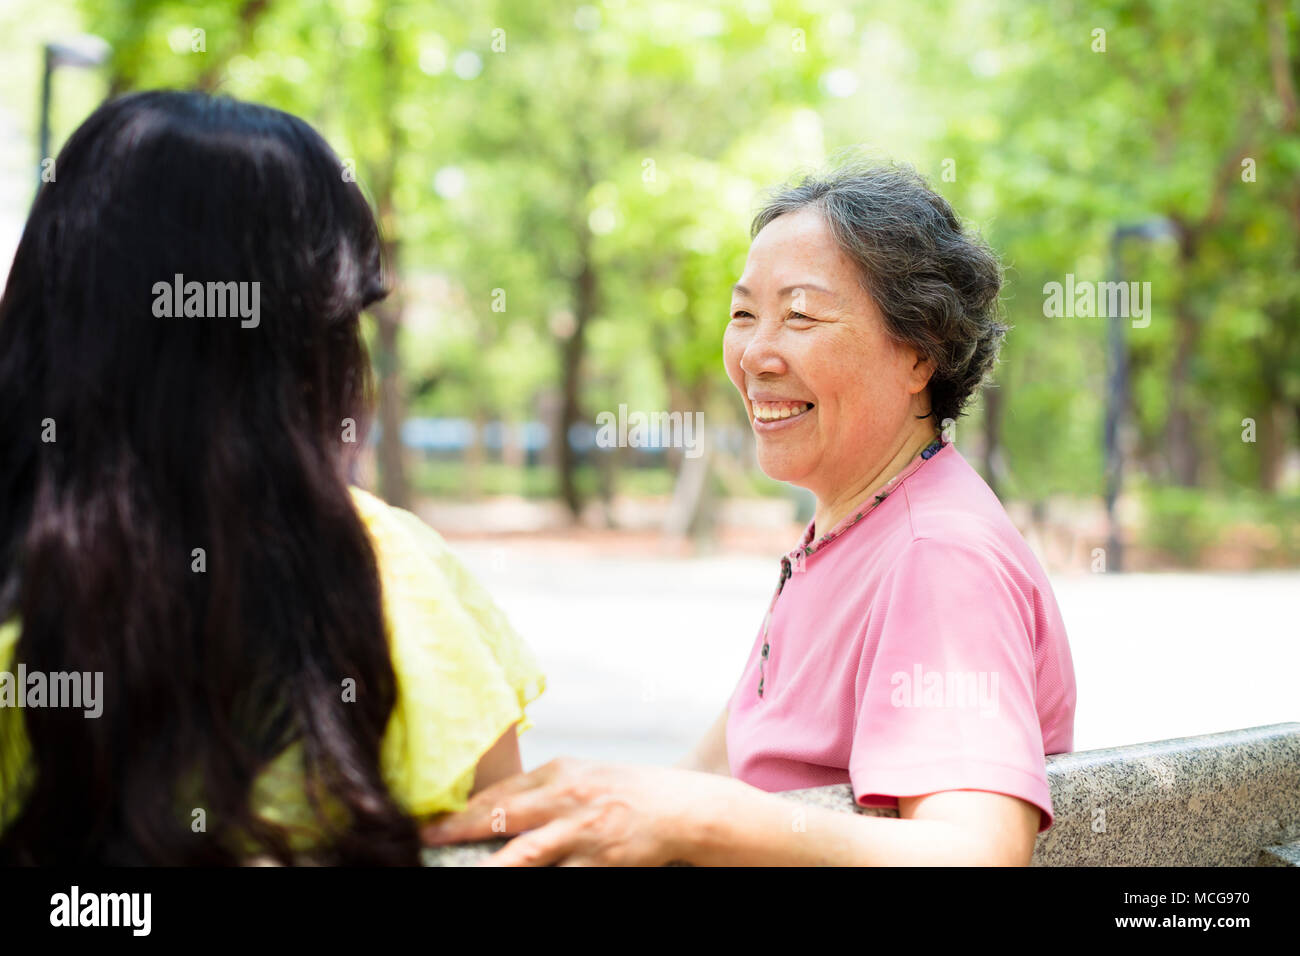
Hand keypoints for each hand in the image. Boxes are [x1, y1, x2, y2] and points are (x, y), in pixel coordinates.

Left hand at [421, 757, 733, 865]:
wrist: (683, 809)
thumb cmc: (628, 792)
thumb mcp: (584, 777)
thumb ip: (544, 789)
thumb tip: (495, 806)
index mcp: (560, 773)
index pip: (500, 790)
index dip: (461, 808)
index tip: (429, 819)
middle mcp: (567, 799)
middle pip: (501, 815)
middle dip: (458, 829)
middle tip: (426, 840)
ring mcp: (582, 833)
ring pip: (524, 855)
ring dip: (490, 866)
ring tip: (465, 872)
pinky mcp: (598, 863)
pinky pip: (558, 879)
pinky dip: (538, 881)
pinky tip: (513, 881)